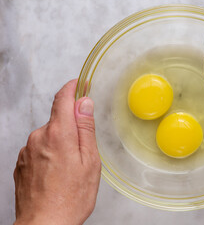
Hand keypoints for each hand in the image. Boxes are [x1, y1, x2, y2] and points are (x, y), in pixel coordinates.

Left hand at [13, 80, 100, 224]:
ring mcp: (27, 150)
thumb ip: (84, 128)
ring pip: (49, 135)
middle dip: (71, 126)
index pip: (62, 98)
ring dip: (60, 142)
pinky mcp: (22, 162)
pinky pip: (39, 148)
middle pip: (57, 119)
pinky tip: (57, 173)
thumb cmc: (70, 197)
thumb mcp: (89, 160)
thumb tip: (83, 103)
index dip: (72, 88)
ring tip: (70, 168)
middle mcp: (38, 137)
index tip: (80, 84)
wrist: (45, 224)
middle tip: (83, 150)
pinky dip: (50, 154)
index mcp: (58, 134)